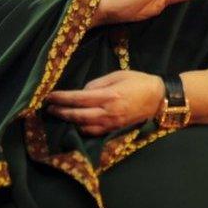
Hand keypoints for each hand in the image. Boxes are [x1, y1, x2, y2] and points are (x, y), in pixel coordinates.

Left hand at [46, 71, 163, 135]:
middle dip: (61, 112)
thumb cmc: (139, 82)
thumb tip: (82, 92)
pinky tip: (76, 124)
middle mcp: (108, 112)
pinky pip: (94, 132)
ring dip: (70, 122)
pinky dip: (82, 129)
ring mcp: (111, 123)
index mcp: (109, 96)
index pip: (78, 99)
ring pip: (84, 127)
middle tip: (49, 109)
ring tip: (60, 116)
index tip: (49, 96)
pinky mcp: (115, 129)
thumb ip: (98, 83)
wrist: (159, 99)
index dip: (62, 98)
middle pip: (77, 115)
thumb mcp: (117, 75)